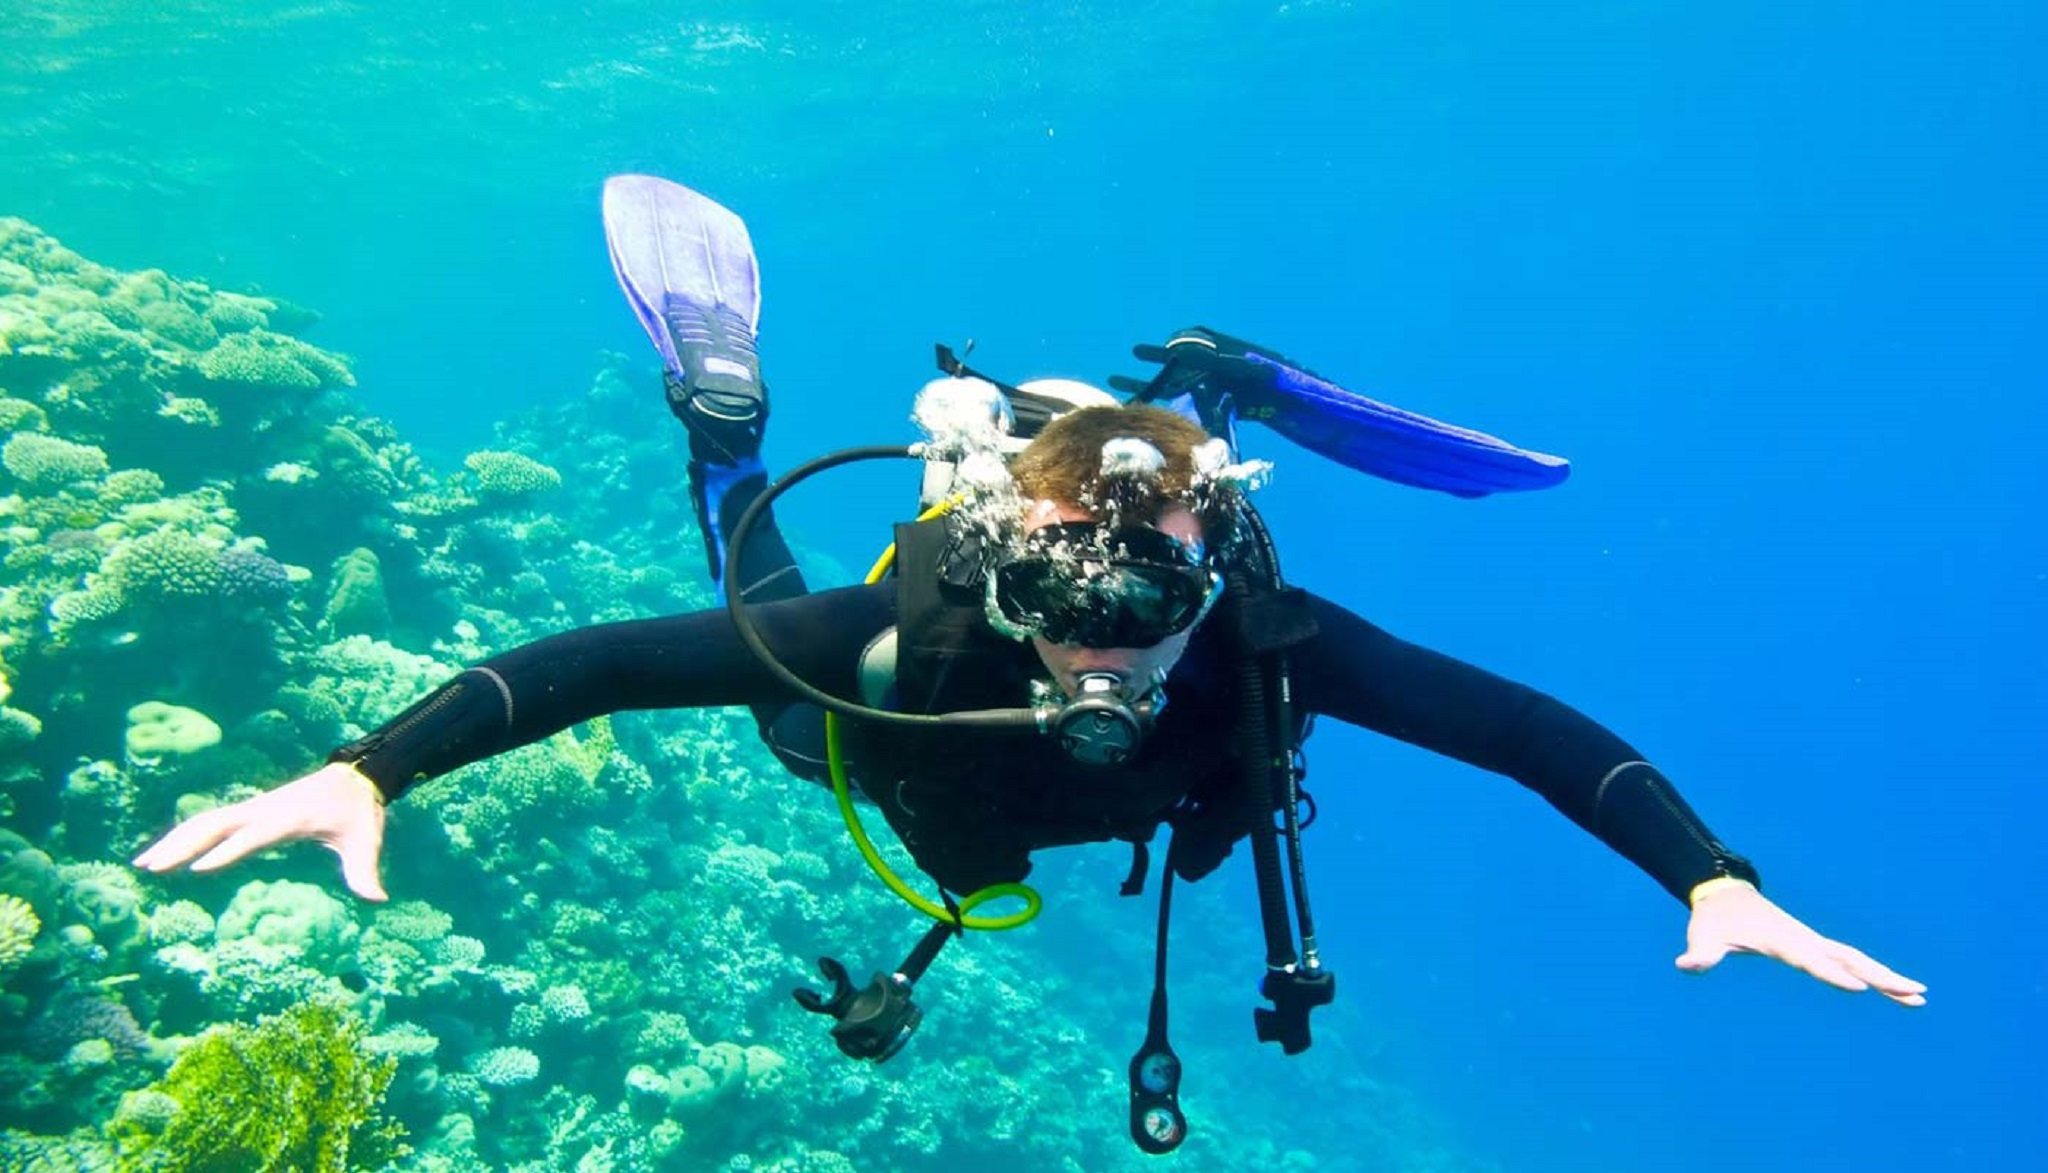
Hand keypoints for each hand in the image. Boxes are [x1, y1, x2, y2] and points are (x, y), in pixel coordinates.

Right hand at [132, 761, 389, 901]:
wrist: (355, 778)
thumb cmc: (358, 813)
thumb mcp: (365, 842)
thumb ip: (365, 872)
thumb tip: (378, 899)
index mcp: (289, 818)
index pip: (253, 837)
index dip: (227, 852)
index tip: (198, 869)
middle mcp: (264, 809)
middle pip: (215, 825)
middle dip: (183, 846)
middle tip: (151, 868)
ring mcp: (253, 807)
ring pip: (205, 821)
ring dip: (174, 839)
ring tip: (143, 863)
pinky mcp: (249, 809)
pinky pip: (211, 820)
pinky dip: (185, 833)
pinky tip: (164, 850)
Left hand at [1677, 880, 1924, 1006]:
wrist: (1723, 892)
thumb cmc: (1713, 918)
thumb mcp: (1703, 935)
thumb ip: (1699, 953)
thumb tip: (1685, 966)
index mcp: (1781, 940)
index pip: (1810, 960)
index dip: (1832, 974)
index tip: (1859, 988)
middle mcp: (1804, 939)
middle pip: (1848, 959)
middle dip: (1881, 977)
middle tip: (1916, 994)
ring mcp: (1813, 941)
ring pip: (1856, 959)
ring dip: (1886, 977)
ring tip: (1919, 997)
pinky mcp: (1814, 944)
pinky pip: (1849, 959)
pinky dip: (1873, 972)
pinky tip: (1893, 990)